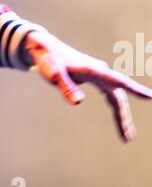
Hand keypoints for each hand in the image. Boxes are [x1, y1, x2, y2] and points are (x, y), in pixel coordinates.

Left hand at [23, 30, 151, 141]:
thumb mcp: (53, 74)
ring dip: (121, 116)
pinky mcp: (95, 78)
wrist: (44, 48)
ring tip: (126, 136)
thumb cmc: (48, 60)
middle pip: (118, 97)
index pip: (118, 82)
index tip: (151, 97)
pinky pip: (111, 95)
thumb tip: (79, 103)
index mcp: (93, 70)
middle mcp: (100, 72)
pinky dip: (116, 108)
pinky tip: (119, 119)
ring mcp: (99, 75)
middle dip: (123, 118)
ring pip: (116, 98)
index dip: (134, 90)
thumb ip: (66, 87)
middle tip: (127, 138)